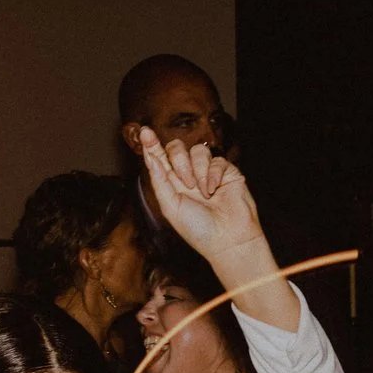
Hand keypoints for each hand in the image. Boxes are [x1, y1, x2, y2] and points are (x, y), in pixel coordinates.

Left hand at [135, 127, 261, 265]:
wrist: (228, 239)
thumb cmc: (198, 230)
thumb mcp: (170, 207)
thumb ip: (159, 181)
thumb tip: (150, 157)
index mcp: (172, 184)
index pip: (159, 158)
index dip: (152, 145)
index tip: (144, 132)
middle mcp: (189, 175)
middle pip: (177, 148)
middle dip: (179, 160)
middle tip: (186, 182)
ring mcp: (208, 172)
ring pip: (198, 150)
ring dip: (198, 170)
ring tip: (203, 192)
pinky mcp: (227, 172)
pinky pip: (217, 160)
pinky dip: (214, 175)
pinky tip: (215, 191)